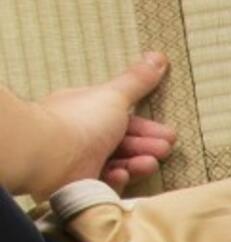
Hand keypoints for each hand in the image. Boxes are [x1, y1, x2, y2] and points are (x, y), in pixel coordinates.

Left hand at [28, 52, 177, 196]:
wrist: (52, 155)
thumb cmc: (80, 121)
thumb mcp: (115, 95)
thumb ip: (137, 81)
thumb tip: (158, 57)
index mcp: (86, 109)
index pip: (122, 118)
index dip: (147, 126)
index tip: (168, 133)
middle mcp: (82, 134)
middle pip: (123, 142)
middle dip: (147, 145)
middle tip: (164, 148)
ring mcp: (81, 160)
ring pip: (118, 162)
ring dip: (138, 162)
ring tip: (150, 163)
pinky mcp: (82, 184)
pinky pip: (106, 183)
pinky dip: (117, 178)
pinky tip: (121, 173)